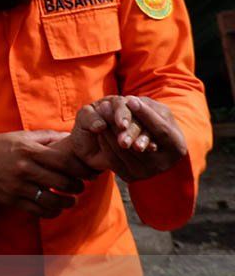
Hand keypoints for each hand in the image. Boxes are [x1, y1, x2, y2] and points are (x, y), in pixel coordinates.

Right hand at [0, 131, 95, 218]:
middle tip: (81, 186)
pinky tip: (55, 208)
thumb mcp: (18, 136)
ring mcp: (17, 185)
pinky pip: (38, 211)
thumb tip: (70, 137)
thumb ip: (45, 137)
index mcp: (27, 149)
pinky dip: (51, 212)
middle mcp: (23, 167)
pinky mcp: (11, 199)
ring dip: (67, 202)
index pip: (64, 161)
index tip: (88, 172)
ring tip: (71, 200)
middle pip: (62, 181)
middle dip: (77, 186)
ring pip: (53, 200)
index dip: (81, 169)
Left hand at [71, 95, 187, 181]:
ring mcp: (146, 173)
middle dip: (122, 124)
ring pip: (124, 151)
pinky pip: (113, 160)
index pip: (161, 131)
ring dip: (109, 131)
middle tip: (106, 106)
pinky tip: (99, 129)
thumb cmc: (156, 122)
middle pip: (140, 144)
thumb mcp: (158, 112)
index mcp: (177, 148)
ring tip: (100, 112)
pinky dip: (105, 143)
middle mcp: (163, 164)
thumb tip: (130, 101)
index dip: (146, 115)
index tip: (130, 99)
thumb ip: (147, 107)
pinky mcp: (130, 177)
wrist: (148, 146)